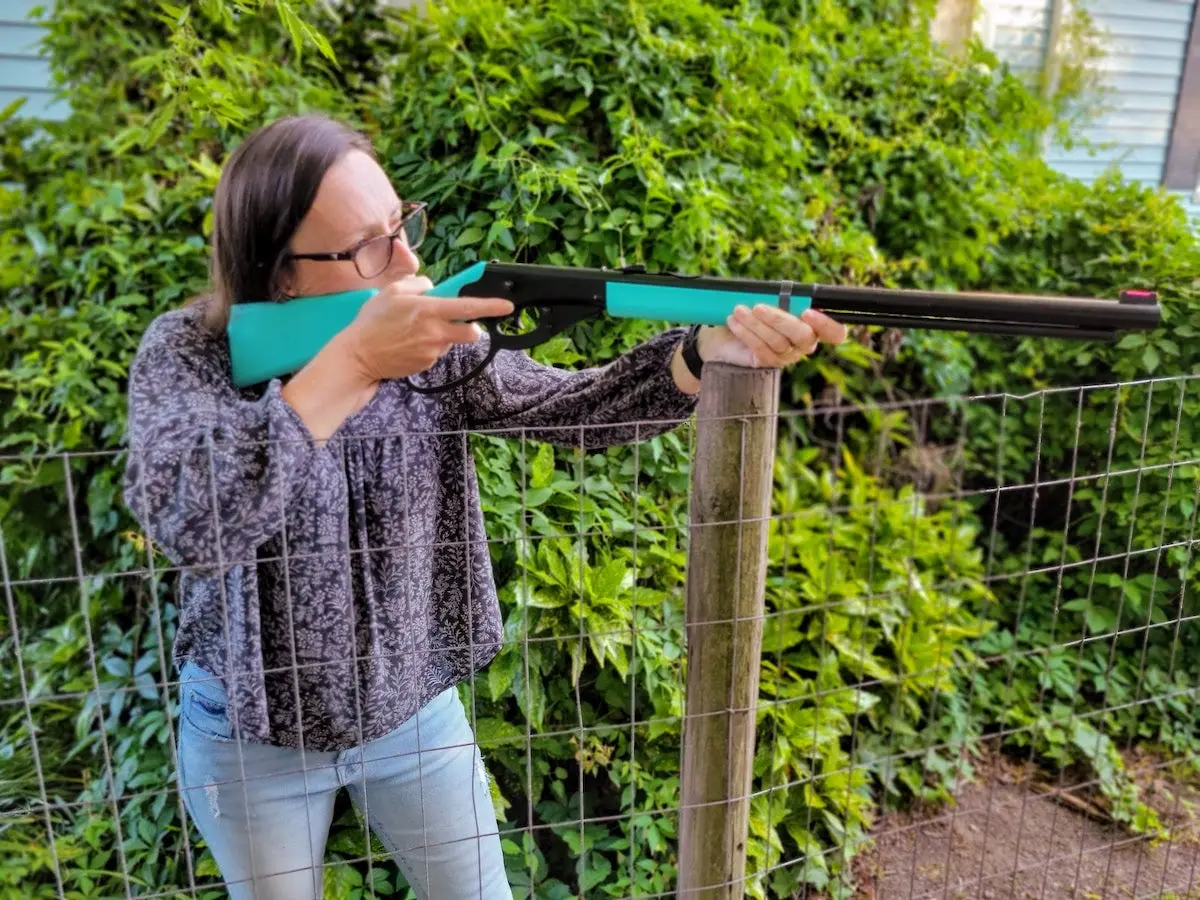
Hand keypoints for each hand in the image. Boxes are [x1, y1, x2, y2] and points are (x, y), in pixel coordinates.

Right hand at [342, 277, 514, 383]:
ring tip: (416, 332)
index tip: (507, 306)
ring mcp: (432, 351)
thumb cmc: (373, 321)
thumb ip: (419, 284)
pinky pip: (437, 352)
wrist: (359, 355)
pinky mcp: (427, 364)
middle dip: (470, 327)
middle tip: (452, 322)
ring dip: (443, 335)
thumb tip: (435, 288)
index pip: (468, 307)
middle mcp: (435, 332)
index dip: (491, 306)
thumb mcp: (392, 291)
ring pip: (451, 341)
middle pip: (470, 331)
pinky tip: (410, 344)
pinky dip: (429, 347)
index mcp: (429, 309)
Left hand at [703, 304, 845, 367]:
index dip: (827, 325)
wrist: (725, 331)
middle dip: (780, 320)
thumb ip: (777, 295)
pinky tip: (734, 321)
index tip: (808, 312)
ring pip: (779, 343)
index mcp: (813, 323)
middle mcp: (805, 343)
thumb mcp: (766, 298)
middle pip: (804, 337)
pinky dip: (747, 333)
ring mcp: (788, 355)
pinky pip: (762, 350)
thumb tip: (773, 291)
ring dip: (756, 324)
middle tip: (759, 307)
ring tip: (739, 310)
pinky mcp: (769, 363)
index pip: (835, 333)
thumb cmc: (752, 308)